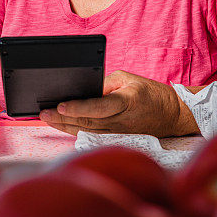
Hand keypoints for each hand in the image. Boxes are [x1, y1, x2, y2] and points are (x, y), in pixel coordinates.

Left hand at [38, 70, 197, 137]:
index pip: (98, 108)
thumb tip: (84, 89)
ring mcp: (118, 133)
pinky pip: (92, 135)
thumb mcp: (129, 79)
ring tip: (45, 118)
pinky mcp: (116, 138)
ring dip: (64, 126)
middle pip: (87, 122)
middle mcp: (120, 122)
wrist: (173, 115)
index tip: (60, 105)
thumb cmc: (151, 93)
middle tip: (43, 112)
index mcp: (126, 103)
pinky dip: (74, 130)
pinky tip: (60, 126)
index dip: (78, 108)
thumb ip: (105, 84)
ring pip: (86, 131)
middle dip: (62, 118)